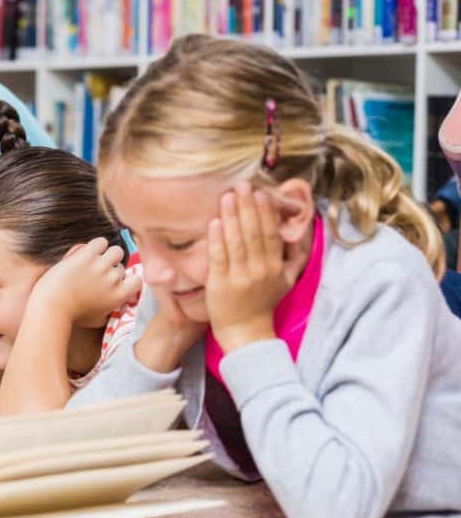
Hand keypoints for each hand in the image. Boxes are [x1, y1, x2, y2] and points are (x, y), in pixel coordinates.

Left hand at [31, 238, 141, 327]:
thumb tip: (117, 308)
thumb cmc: (72, 316)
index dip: (128, 279)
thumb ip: (110, 312)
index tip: (119, 281)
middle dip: (112, 269)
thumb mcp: (97, 320)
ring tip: (96, 259)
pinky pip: (101, 242)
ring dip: (108, 254)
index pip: (137, 280)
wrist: (52, 306)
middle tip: (98, 273)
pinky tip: (89, 251)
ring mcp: (101, 266)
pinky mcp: (87, 255)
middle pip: (122, 266)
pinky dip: (97, 245)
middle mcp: (114, 279)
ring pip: (116, 251)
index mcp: (119, 296)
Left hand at [206, 182, 299, 352]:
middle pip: (254, 233)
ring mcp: (240, 277)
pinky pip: (219, 257)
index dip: (265, 212)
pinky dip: (217, 238)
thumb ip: (297, 257)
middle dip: (247, 207)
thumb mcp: (288, 281)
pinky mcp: (220, 283)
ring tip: (226, 196)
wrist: (245, 332)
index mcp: (276, 267)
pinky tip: (215, 222)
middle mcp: (260, 270)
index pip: (271, 234)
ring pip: (236, 241)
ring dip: (232, 216)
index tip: (261, 192)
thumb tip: (304, 231)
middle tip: (241, 185)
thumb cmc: (264, 302)